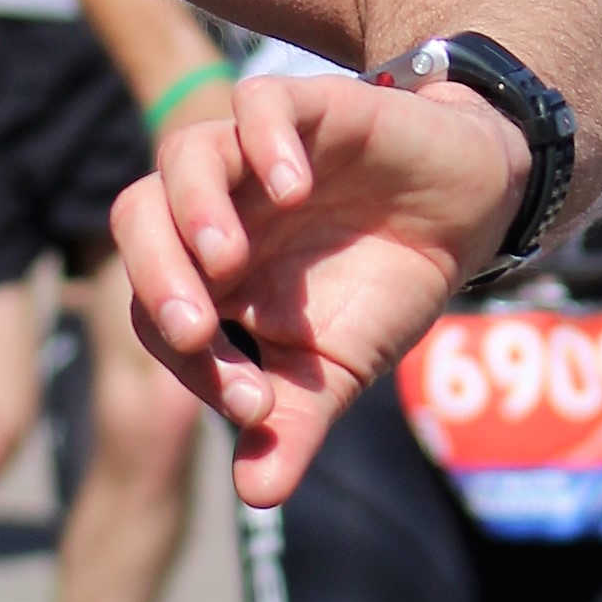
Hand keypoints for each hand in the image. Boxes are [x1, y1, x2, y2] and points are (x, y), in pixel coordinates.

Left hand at [113, 69, 529, 504]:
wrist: (464, 212)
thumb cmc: (382, 289)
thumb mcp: (336, 374)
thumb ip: (291, 428)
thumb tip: (256, 497)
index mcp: (204, 275)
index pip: (153, 309)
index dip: (189, 359)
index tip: (254, 402)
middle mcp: (215, 210)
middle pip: (137, 219)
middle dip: (154, 278)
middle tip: (193, 329)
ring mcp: (254, 157)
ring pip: (184, 154)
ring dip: (194, 208)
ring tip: (230, 258)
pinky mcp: (306, 110)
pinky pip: (257, 103)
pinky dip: (263, 141)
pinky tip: (296, 188)